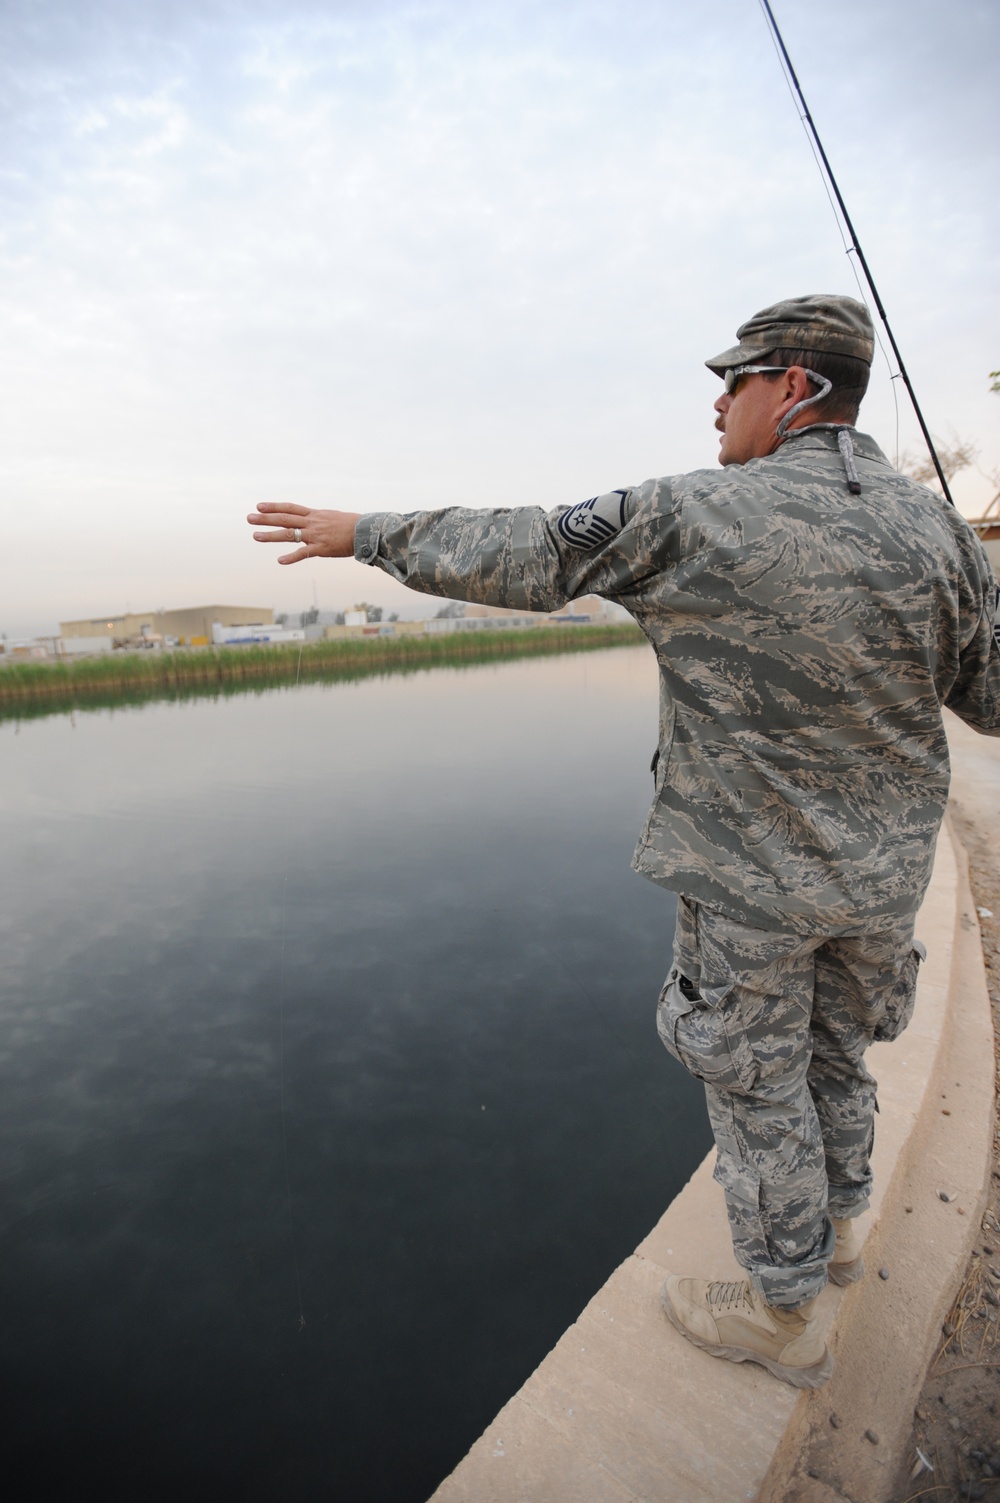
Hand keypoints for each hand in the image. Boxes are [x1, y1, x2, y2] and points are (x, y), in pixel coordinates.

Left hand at [246, 502, 361, 564]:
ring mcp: (315, 535)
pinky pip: (304, 553)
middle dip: (265, 519)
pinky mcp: (321, 548)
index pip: (290, 508)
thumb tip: (311, 521)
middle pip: (284, 519)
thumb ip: (319, 520)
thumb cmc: (352, 525)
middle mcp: (312, 523)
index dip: (274, 506)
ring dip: (271, 535)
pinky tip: (279, 560)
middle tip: (249, 518)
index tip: (259, 505)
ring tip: (255, 536)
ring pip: (289, 533)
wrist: (366, 532)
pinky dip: (291, 557)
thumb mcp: (333, 517)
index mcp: (315, 515)